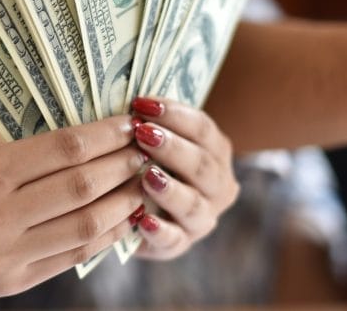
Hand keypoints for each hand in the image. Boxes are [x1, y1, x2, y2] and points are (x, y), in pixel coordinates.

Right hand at [0, 116, 146, 298]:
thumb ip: (17, 153)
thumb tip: (81, 137)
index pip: (62, 149)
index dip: (103, 134)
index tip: (126, 122)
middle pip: (81, 188)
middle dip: (121, 166)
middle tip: (145, 149)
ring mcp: (3, 257)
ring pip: (84, 227)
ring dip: (121, 203)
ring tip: (140, 183)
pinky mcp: (8, 283)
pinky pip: (68, 258)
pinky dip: (99, 237)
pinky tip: (116, 218)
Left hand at [129, 97, 238, 259]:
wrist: (144, 207)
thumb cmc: (147, 158)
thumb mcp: (154, 138)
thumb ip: (150, 123)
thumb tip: (129, 103)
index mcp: (215, 152)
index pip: (203, 129)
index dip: (174, 114)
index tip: (141, 103)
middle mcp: (217, 186)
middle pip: (202, 165)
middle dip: (172, 147)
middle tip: (142, 134)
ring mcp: (202, 217)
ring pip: (193, 205)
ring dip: (170, 189)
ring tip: (147, 175)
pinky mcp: (180, 243)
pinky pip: (174, 240)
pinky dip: (160, 231)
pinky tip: (142, 220)